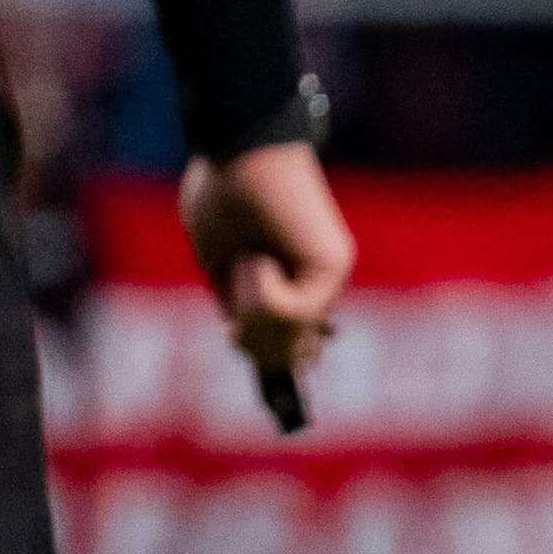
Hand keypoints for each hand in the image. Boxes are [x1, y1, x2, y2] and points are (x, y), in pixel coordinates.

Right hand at [181, 139, 356, 393]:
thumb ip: (240, 307)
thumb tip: (252, 347)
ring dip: (253, 309)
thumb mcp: (218, 266)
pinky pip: (293, 312)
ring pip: (288, 337)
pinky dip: (263, 292)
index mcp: (287, 281)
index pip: (293, 344)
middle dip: (253, 348)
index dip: (279, 373)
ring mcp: (327, 276)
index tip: (277, 405)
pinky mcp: (333, 266)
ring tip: (248, 265)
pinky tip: (259, 258)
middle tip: (233, 328)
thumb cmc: (223, 193)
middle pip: (287, 354)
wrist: (237, 148)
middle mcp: (314, 282)